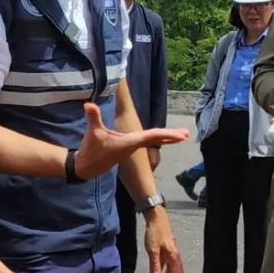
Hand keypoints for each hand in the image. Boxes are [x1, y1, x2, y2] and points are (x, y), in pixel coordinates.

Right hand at [73, 103, 187, 179]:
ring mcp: (132, 148)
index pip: (152, 136)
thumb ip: (93, 117)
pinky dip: (157, 140)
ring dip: (166, 138)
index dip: (167, 134)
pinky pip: (148, 143)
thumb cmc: (92, 150)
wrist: (86, 167)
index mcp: (130, 142)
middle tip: (187, 135)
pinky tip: (162, 138)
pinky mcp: (128, 149)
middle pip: (157, 140)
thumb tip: (89, 104)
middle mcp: (134, 146)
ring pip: (153, 142)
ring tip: (180, 136)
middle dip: (172, 137)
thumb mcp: (93, 132)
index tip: (181, 136)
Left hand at [142, 208, 186, 272]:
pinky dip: (167, 267)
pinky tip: (163, 271)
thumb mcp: (153, 250)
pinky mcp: (166, 247)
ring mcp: (171, 250)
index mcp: (173, 255)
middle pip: (178, 270)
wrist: (156, 218)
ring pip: (173, 266)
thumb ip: (155, 265)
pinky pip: (168, 261)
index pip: (177, 272)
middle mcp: (174, 253)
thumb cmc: (155, 233)